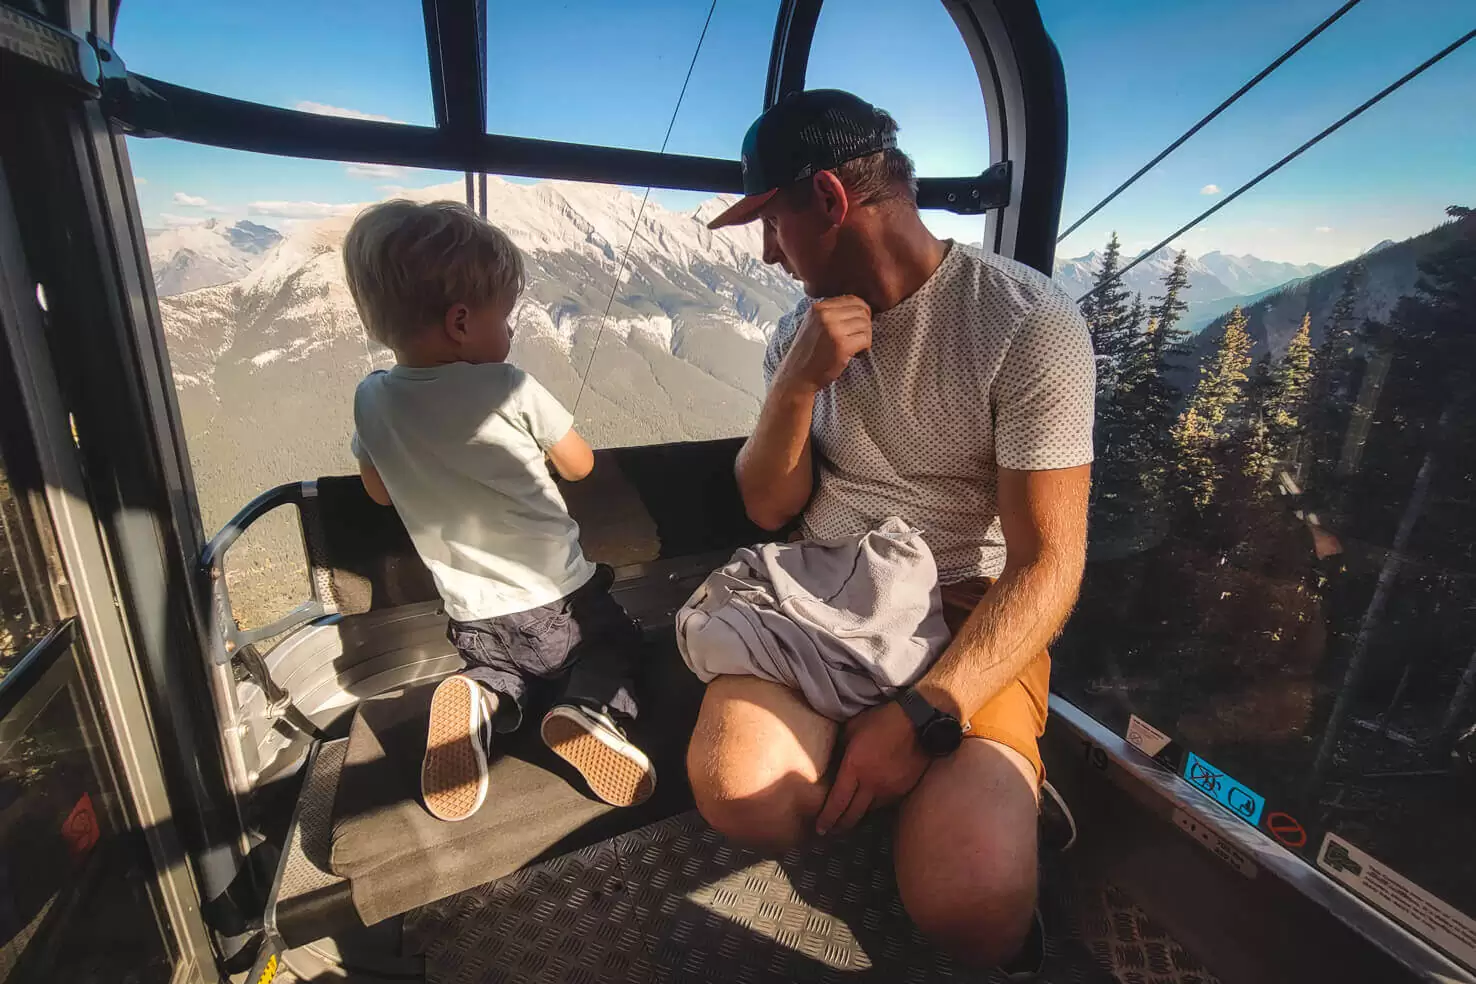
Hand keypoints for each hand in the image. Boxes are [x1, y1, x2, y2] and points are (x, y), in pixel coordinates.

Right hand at [776, 296, 871, 393]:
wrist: (797, 376)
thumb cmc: (808, 352)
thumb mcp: (813, 324)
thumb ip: (830, 312)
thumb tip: (858, 305)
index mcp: (818, 308)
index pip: (851, 299)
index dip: (861, 310)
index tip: (859, 323)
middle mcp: (825, 316)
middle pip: (861, 310)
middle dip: (865, 323)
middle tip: (859, 336)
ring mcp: (833, 330)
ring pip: (866, 324)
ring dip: (866, 335)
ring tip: (857, 345)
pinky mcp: (842, 346)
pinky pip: (866, 338)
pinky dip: (866, 346)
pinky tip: (858, 352)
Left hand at [815, 700, 929, 835]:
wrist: (918, 721)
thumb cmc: (882, 720)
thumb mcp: (852, 728)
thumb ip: (841, 748)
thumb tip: (834, 760)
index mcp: (854, 768)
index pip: (837, 802)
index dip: (827, 818)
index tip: (819, 829)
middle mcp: (871, 784)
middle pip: (853, 815)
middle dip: (840, 825)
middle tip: (831, 831)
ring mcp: (889, 789)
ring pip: (869, 811)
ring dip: (858, 816)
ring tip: (848, 818)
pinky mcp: (903, 790)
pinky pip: (885, 803)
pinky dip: (874, 805)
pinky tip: (870, 803)